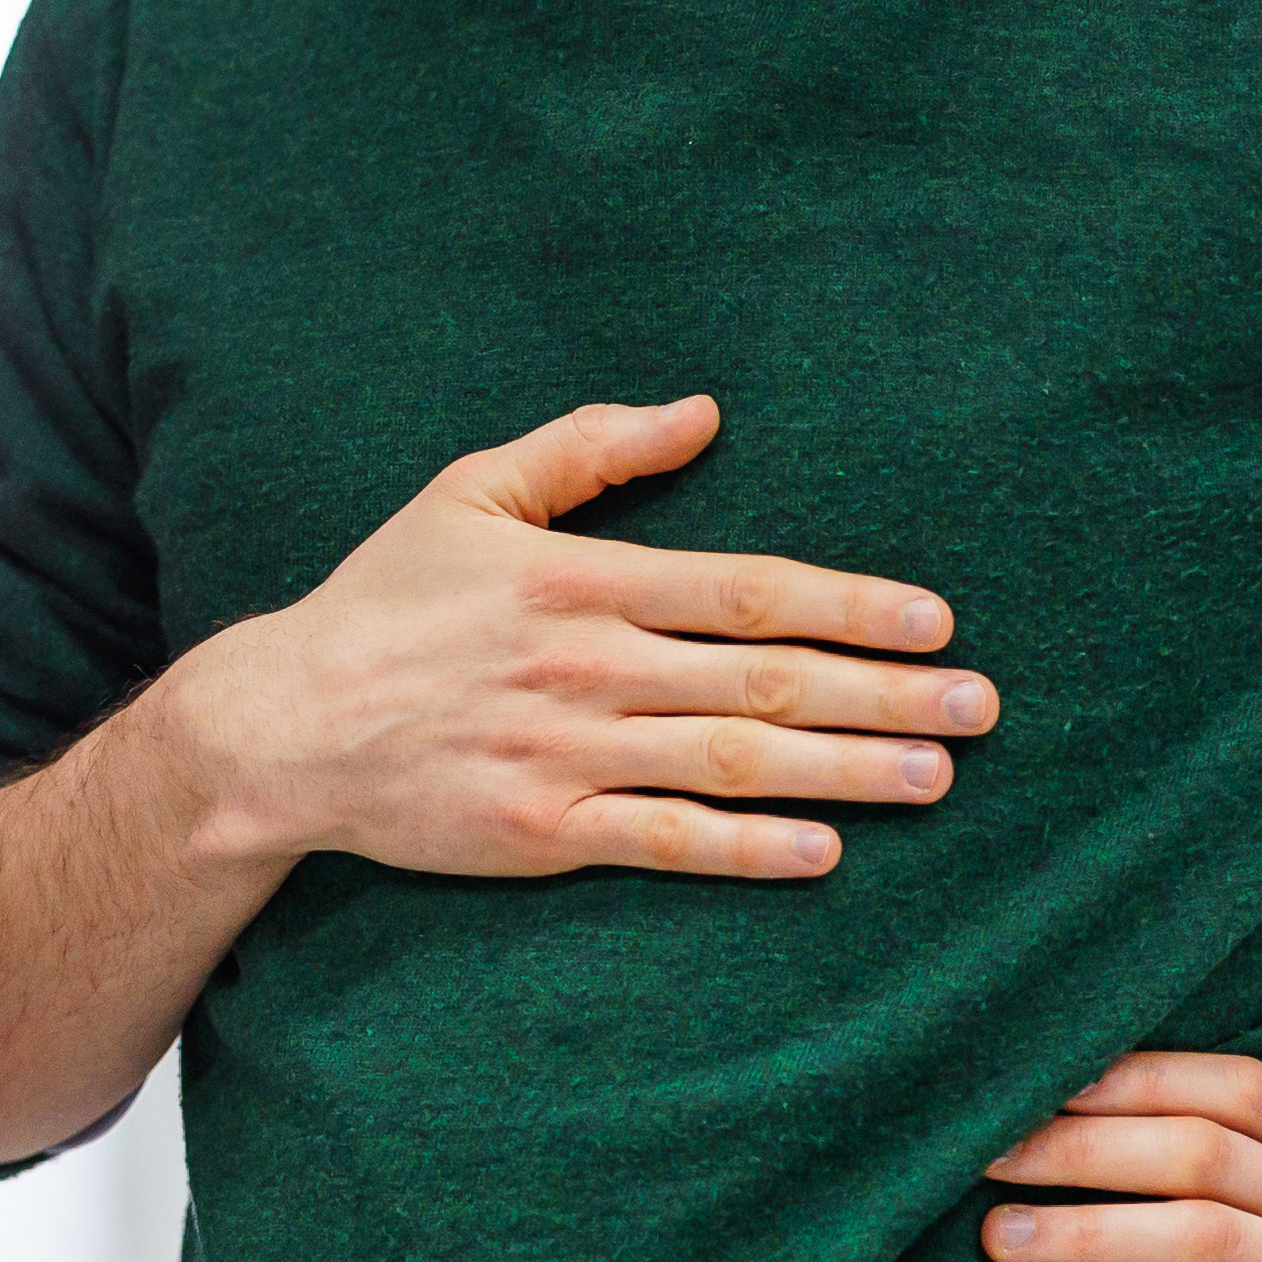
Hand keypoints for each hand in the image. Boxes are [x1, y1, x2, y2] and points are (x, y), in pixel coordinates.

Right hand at [170, 395, 990, 883]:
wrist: (280, 725)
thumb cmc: (383, 603)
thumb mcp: (469, 494)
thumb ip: (588, 448)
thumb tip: (701, 412)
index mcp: (578, 581)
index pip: (746, 588)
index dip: (850, 604)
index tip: (935, 621)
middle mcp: (585, 668)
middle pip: (765, 677)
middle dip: (885, 693)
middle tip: (981, 708)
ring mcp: (566, 755)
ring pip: (734, 761)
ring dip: (845, 770)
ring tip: (934, 778)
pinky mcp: (542, 832)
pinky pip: (665, 840)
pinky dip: (748, 848)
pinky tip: (825, 849)